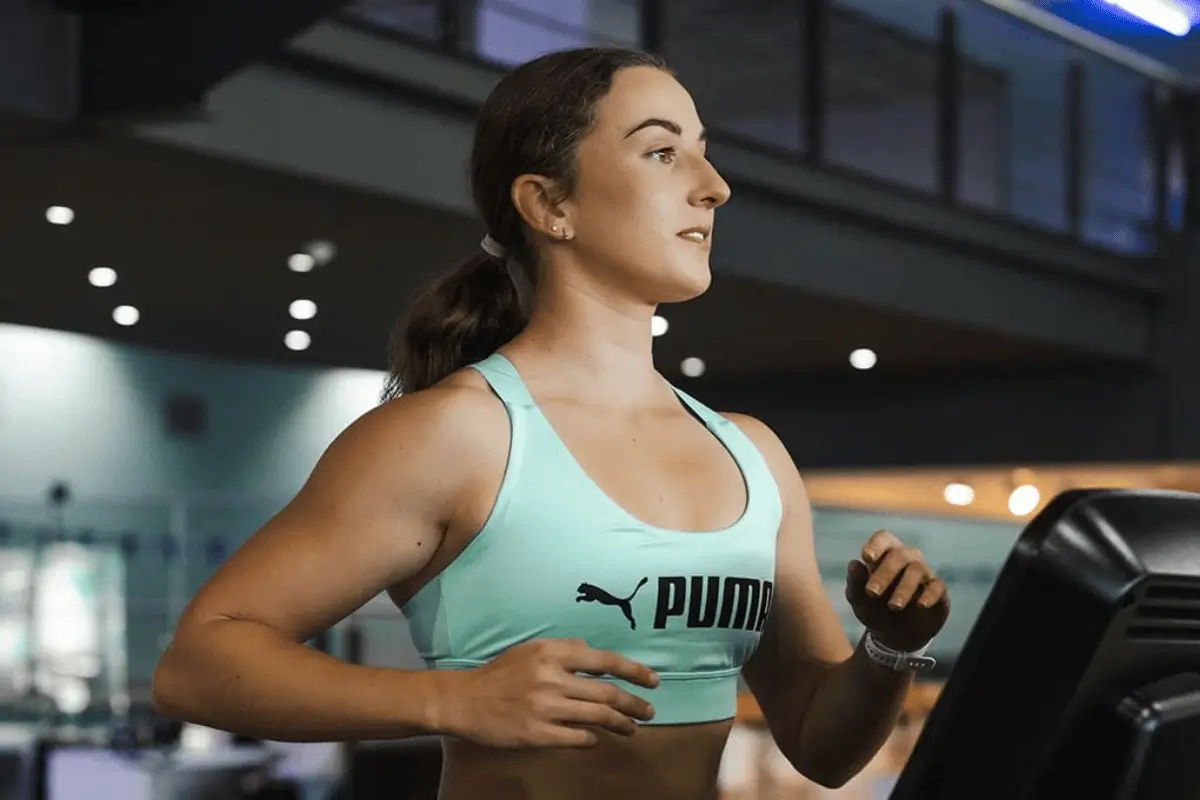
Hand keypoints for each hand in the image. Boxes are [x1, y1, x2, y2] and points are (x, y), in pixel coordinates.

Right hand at [436, 638, 658, 748]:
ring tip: (632, 729)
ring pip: (597, 717)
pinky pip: (577, 738)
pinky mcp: (538, 734)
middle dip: (634, 704)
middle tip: (649, 712)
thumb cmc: (499, 674)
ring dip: (621, 724)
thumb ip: (563, 648)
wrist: (464, 701)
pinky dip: (592, 739)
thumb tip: (592, 650)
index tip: (652, 681)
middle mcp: (552, 678)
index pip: (605, 660)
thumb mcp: (530, 649)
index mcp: (552, 653)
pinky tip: (597, 739)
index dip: (634, 671)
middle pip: (607, 693)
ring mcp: (546, 708)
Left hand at [846, 530, 949, 651]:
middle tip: (872, 592)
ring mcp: (924, 573)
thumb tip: (854, 563)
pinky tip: (920, 605)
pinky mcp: (938, 591)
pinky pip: (937, 586)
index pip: (884, 538)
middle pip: (899, 555)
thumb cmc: (874, 609)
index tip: (866, 557)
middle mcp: (906, 559)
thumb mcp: (859, 600)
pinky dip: (929, 594)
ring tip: (893, 606)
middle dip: (885, 573)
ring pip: (917, 570)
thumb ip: (855, 582)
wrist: (895, 636)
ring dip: (904, 588)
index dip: (876, 544)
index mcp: (884, 554)